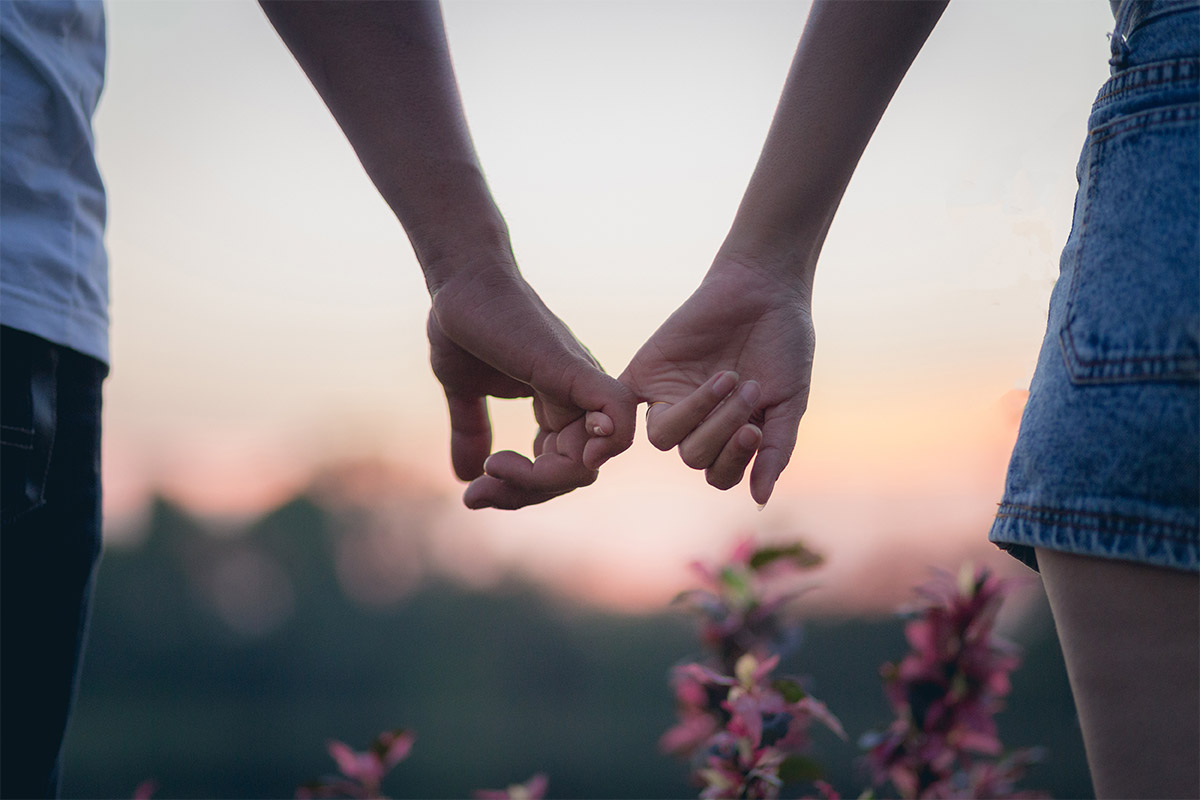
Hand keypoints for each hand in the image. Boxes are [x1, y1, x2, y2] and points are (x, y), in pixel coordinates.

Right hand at [428, 265, 635, 508]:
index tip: (475, 493)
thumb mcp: (464, 391)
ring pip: (590, 460)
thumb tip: (465, 476)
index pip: (560, 470)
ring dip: (538, 481)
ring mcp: (579, 385)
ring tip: (491, 470)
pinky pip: (616, 412)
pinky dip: (603, 442)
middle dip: (525, 493)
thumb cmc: (463, 325)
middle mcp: (577, 400)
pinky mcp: (574, 368)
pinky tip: (547, 458)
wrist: (459, 280)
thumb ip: (471, 432)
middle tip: (479, 494)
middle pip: (576, 474)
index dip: (521, 491)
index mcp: (557, 406)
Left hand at [620, 258, 814, 504]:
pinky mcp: (645, 373)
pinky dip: (615, 419)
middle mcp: (698, 423)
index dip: (734, 460)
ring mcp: (669, 399)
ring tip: (727, 378)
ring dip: (698, 413)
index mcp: (730, 436)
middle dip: (722, 429)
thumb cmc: (784, 344)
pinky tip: (627, 424)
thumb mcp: (789, 400)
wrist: (764, 288)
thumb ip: (776, 449)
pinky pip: (621, 404)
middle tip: (748, 390)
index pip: (719, 474)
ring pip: (663, 438)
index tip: (755, 430)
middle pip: (693, 456)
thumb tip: (759, 500)